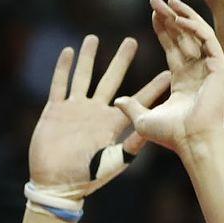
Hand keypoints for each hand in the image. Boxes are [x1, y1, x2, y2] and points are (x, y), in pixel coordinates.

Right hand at [29, 34, 170, 194]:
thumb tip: (153, 131)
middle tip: (132, 40)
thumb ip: (132, 145)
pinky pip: (59, 84)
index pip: (137, 100)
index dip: (152, 87)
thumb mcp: (114, 161)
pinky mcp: (56, 110)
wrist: (57, 184)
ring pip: (83, 76)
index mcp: (112, 122)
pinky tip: (68, 52)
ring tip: (94, 37)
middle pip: (111, 79)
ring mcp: (75, 109)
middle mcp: (96, 111)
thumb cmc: (87, 178)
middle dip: (121, 60)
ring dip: (89, 57)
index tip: (167, 72)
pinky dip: (63, 68)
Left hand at [117, 0, 223, 150]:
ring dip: (182, 15)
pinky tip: (178, 18)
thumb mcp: (144, 119)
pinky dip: (194, 26)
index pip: (174, 48)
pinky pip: (207, 39)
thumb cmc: (171, 136)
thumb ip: (131, 107)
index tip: (152, 14)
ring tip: (166, 1)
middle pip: (184, 36)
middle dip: (170, 17)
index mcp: (184, 82)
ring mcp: (211, 68)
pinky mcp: (219, 67)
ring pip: (197, 33)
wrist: (192, 142)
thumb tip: (117, 101)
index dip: (163, 30)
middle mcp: (199, 72)